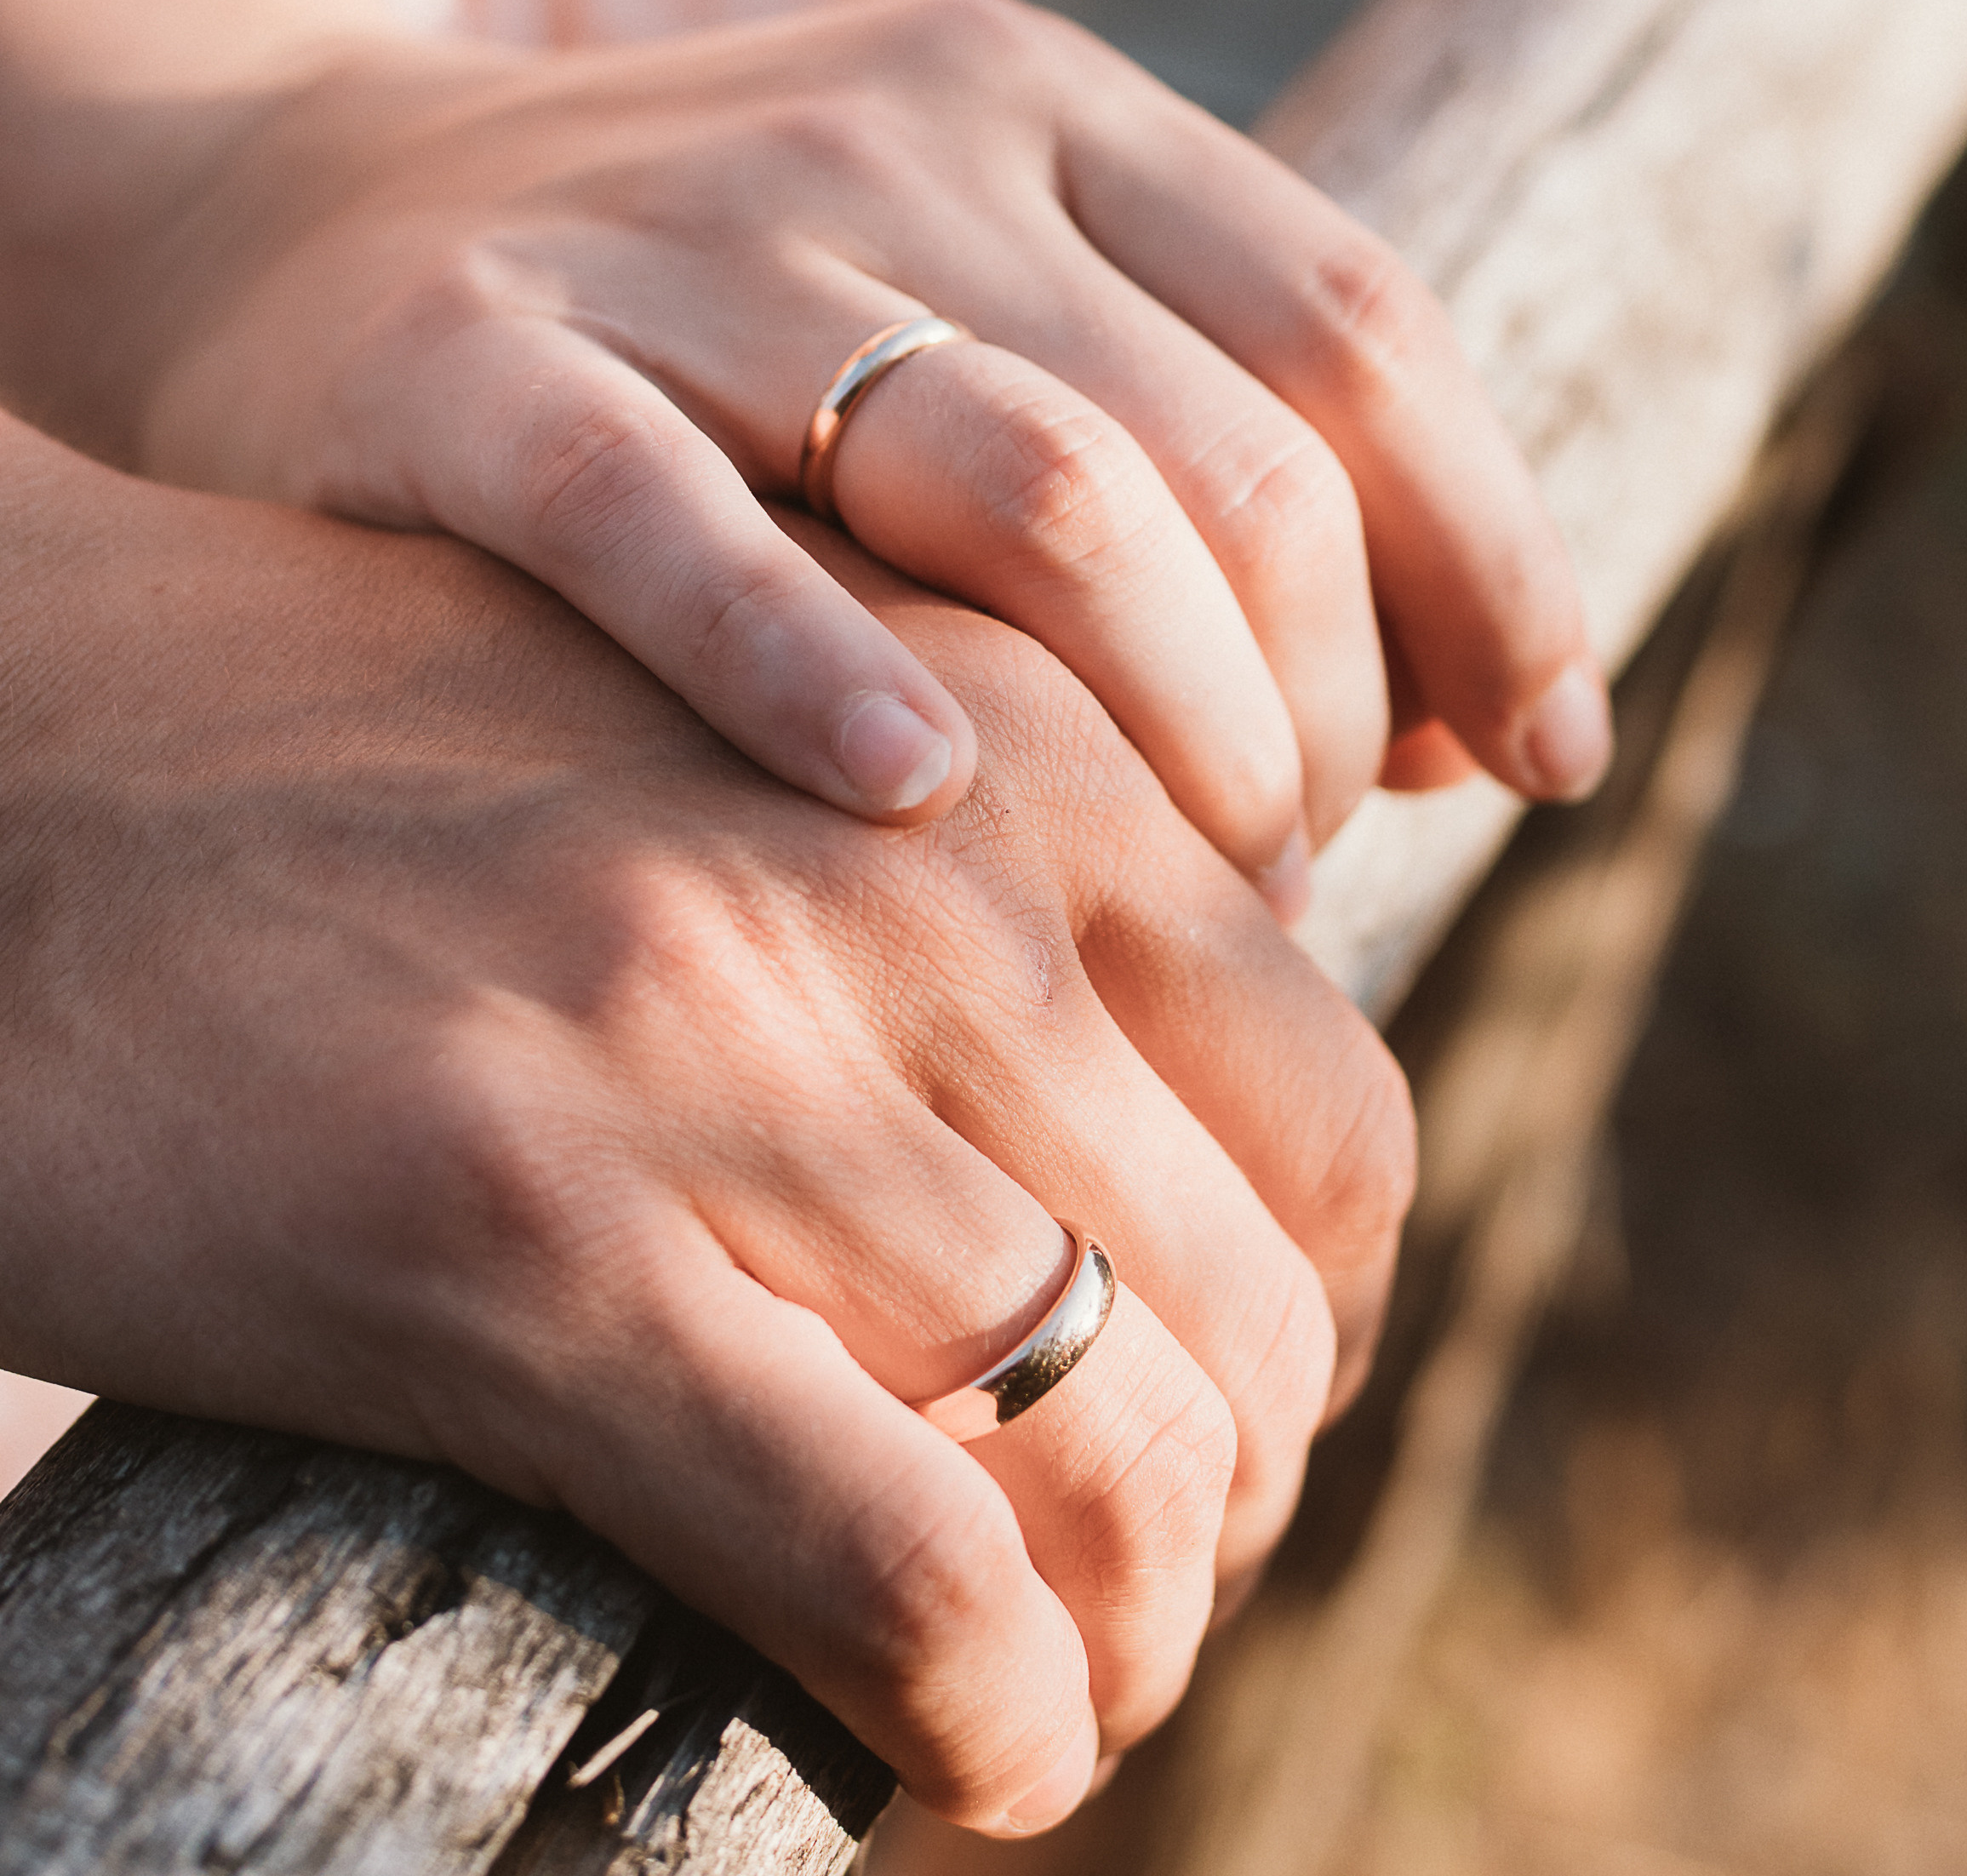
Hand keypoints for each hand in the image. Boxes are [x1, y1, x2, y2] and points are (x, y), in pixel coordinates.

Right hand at [0, 432, 1413, 1830]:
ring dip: (1135, 1632)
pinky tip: (963, 1743)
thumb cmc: (386, 768)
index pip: (1334, 1096)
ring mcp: (721, 1054)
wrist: (30, 753)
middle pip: (1257, 1298)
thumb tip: (1176, 1158)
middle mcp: (907, 871)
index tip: (1238, 1407)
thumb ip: (981, 880)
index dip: (1325, 1314)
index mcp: (992, 741)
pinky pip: (908, 1561)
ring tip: (1057, 1680)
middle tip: (1137, 1579)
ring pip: (1122, 1449)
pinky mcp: (530, 1241)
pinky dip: (994, 1704)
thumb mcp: (765, 726)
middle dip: (1239, 1501)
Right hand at [61, 0, 1606, 899]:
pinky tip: (908, 801)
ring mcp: (681, 237)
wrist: (295, 213)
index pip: (1362, 324)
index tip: (1536, 753)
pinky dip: (802, 662)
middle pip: (1231, 448)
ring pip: (1027, 482)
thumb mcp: (967, 314)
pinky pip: (666, 516)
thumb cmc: (700, 339)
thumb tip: (1469, 725)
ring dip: (1153, 730)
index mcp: (1046, 107)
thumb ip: (1201, 459)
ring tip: (1163, 884)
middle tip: (1284, 871)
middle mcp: (896, 137)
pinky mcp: (475, 352)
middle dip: (1314, 706)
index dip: (1494, 557)